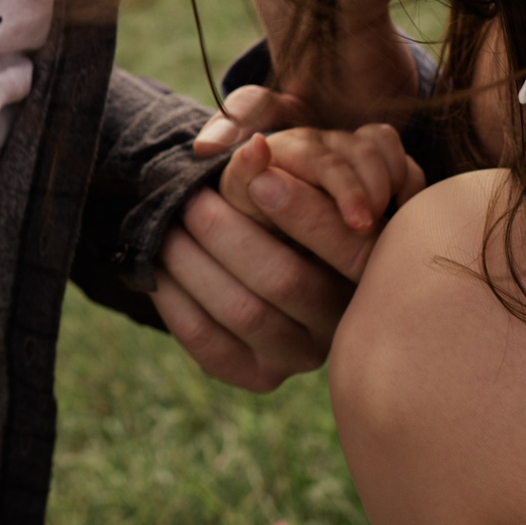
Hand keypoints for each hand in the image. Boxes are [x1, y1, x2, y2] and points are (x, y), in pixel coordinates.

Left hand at [151, 84, 413, 390]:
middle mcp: (343, 321)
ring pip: (244, 313)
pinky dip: (177, 303)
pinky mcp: (259, 377)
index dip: (303, 211)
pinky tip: (158, 271)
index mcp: (367, 269)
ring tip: (170, 226)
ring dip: (195, 264)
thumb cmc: (275, 194)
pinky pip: (211, 348)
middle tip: (191, 200)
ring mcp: (302, 356)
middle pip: (285, 280)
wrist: (258, 250)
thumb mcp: (284, 162)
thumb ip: (270, 153)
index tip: (258, 173)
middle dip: (228, 234)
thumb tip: (251, 146)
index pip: (347, 247)